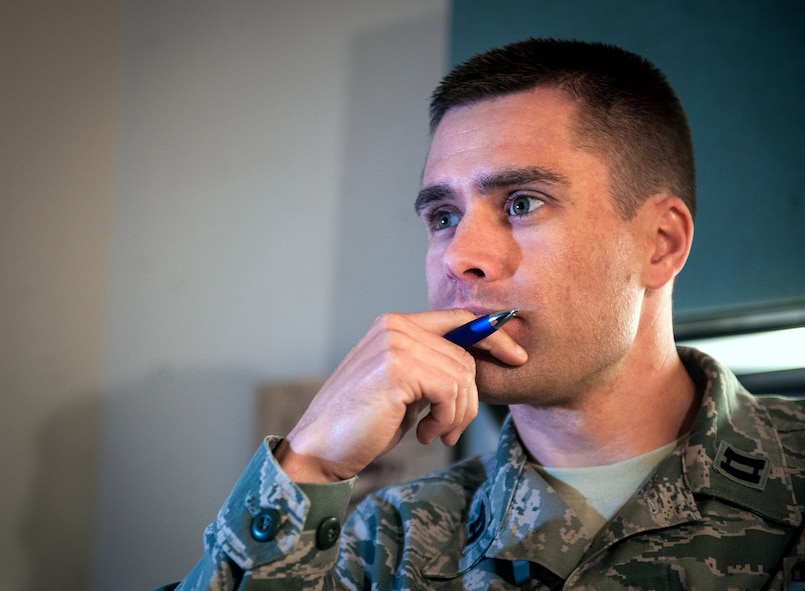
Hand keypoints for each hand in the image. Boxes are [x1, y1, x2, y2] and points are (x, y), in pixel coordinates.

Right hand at [275, 309, 526, 482]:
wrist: (322, 448)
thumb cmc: (364, 423)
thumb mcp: (405, 388)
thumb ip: (433, 368)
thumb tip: (477, 366)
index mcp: (396, 325)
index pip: (459, 319)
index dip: (493, 335)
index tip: (516, 357)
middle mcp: (395, 327)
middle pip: (465, 355)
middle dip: (468, 399)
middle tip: (447, 428)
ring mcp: (395, 345)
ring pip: (462, 375)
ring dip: (457, 414)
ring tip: (435, 432)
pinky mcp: (397, 368)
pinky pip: (450, 391)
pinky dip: (447, 418)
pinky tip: (426, 433)